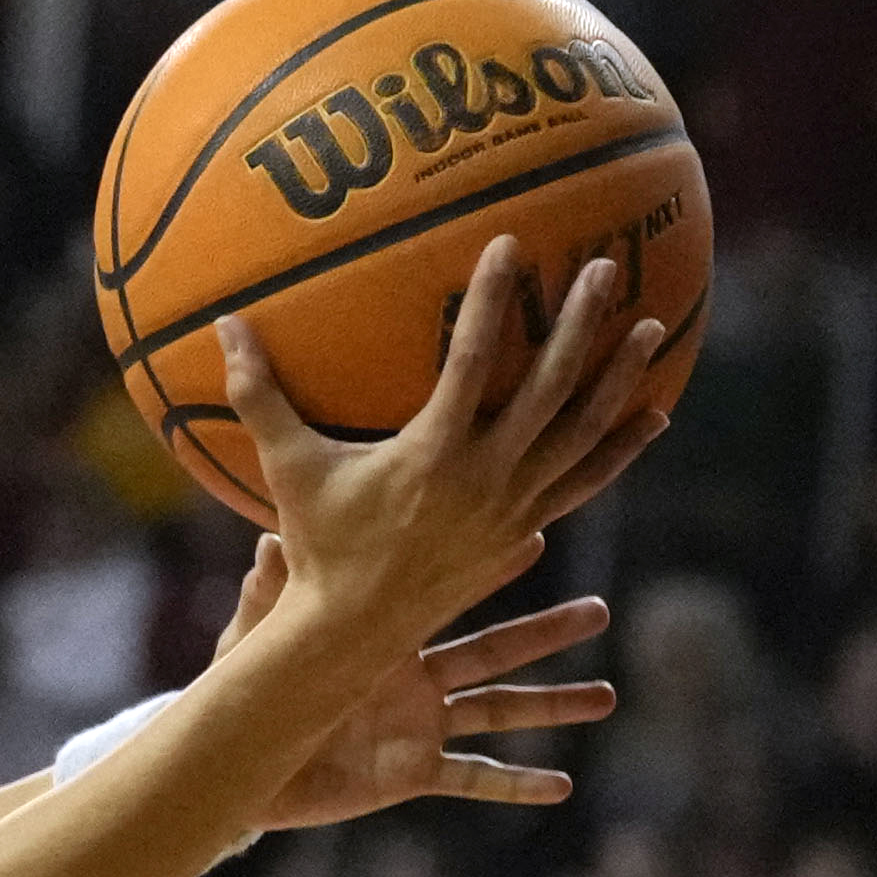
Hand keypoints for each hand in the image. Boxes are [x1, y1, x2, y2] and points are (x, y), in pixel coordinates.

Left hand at [217, 534, 613, 829]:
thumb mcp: (257, 644)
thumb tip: (269, 539)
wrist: (241, 763)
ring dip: (552, 705)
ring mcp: (420, 726)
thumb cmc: (244, 695)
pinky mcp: (412, 773)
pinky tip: (561, 786)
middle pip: (495, 651)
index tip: (535, 535)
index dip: (489, 570)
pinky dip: (515, 783)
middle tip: (601, 611)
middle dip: (546, 633)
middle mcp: (415, 680)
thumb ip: (270, 596)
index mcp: (385, 639)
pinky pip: (474, 778)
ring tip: (606, 696)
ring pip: (500, 711)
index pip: (447, 595)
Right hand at [223, 235, 668, 652]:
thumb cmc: (316, 545)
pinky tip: (652, 416)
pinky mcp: (522, 528)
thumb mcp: (286, 469)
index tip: (508, 246)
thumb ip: (259, 397)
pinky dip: (620, 448)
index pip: (469, 362)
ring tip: (651, 328)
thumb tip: (224, 327)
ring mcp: (511, 505)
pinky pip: (584, 480)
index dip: (488, 301)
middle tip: (603, 270)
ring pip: (581, 433)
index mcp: (430, 454)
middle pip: (547, 389)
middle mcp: (484, 477)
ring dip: (618, 380)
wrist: (353, 630)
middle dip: (578, 325)